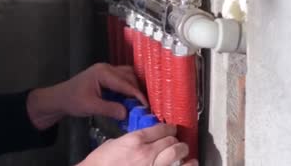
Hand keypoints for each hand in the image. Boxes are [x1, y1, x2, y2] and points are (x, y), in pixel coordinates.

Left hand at [27, 63, 147, 129]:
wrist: (59, 98)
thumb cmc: (73, 101)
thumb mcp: (91, 107)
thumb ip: (110, 109)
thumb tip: (127, 113)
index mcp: (103, 73)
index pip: (126, 83)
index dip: (138, 95)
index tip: (146, 106)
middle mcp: (107, 68)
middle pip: (129, 76)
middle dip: (137, 90)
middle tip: (144, 105)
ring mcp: (106, 70)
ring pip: (127, 76)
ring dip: (133, 87)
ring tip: (137, 102)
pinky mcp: (106, 75)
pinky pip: (122, 79)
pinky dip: (127, 88)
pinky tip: (129, 99)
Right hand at [79, 124, 197, 165]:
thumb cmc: (99, 163)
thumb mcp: (112, 144)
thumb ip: (130, 140)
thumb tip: (141, 140)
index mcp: (135, 140)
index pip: (160, 129)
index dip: (168, 128)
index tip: (171, 129)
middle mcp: (146, 152)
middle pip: (170, 141)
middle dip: (175, 140)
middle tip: (177, 141)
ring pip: (176, 154)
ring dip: (182, 150)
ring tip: (184, 151)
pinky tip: (191, 164)